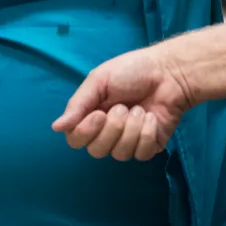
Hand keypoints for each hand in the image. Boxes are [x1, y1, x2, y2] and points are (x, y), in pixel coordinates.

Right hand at [52, 45, 193, 160]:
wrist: (168, 72)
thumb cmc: (132, 71)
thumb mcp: (99, 80)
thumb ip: (78, 104)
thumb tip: (56, 127)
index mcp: (90, 116)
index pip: (75, 139)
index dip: (85, 131)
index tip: (99, 113)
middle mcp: (106, 133)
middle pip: (96, 151)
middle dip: (112, 128)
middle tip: (123, 107)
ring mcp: (128, 142)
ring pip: (119, 154)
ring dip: (132, 129)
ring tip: (140, 109)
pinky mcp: (149, 147)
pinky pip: (141, 154)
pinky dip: (147, 133)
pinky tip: (152, 117)